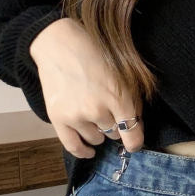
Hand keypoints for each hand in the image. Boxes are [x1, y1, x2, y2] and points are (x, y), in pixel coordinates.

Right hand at [29, 17, 144, 158]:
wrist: (59, 44)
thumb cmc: (95, 54)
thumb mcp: (124, 74)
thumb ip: (132, 101)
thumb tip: (136, 126)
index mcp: (118, 98)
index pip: (132, 135)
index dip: (136, 141)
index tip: (135, 142)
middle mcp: (98, 111)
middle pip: (115, 134)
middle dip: (115, 124)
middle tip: (109, 110)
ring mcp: (76, 116)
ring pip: (96, 139)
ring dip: (99, 131)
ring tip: (95, 115)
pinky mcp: (58, 118)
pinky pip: (73, 147)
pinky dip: (83, 151)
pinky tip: (89, 151)